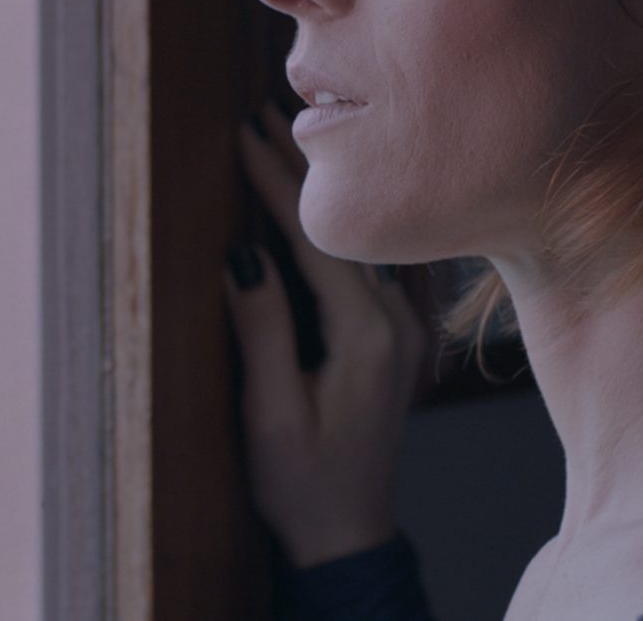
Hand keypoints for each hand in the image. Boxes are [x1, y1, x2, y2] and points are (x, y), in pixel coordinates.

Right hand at [222, 100, 433, 568]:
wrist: (347, 532)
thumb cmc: (301, 482)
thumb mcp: (269, 411)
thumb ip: (261, 329)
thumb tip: (242, 252)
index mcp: (366, 336)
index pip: (315, 238)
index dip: (275, 182)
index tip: (242, 133)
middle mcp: (395, 325)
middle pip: (343, 227)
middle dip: (298, 168)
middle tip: (263, 111)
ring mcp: (400, 332)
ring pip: (357, 239)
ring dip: (319, 191)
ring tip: (286, 138)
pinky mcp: (391, 340)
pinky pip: (364, 263)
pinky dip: (336, 224)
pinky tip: (319, 202)